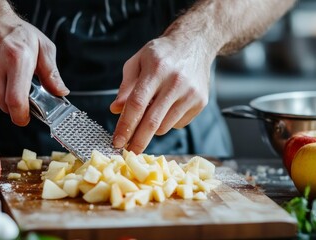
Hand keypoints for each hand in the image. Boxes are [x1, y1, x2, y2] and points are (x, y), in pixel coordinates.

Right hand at [0, 14, 68, 125]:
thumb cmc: (15, 33)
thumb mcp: (42, 46)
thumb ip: (52, 73)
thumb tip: (60, 92)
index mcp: (16, 59)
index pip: (16, 101)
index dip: (22, 116)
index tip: (26, 117)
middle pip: (5, 106)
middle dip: (15, 104)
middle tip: (21, 89)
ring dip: (3, 96)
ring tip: (6, 76)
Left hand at [110, 35, 214, 153]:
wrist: (195, 43)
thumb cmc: (161, 53)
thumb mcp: (137, 62)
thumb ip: (126, 86)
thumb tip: (115, 110)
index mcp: (156, 69)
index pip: (137, 104)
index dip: (125, 125)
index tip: (116, 141)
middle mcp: (176, 82)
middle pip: (152, 121)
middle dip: (137, 141)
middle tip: (127, 152)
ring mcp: (191, 94)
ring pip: (164, 126)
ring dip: (151, 129)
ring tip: (149, 113)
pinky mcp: (201, 102)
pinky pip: (177, 124)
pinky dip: (167, 122)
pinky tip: (167, 106)